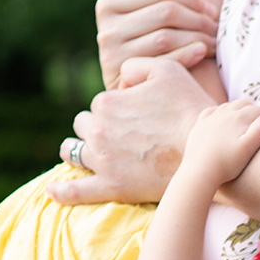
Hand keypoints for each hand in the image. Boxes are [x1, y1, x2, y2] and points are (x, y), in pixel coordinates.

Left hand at [48, 56, 213, 206]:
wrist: (208, 149)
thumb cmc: (191, 108)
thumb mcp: (167, 70)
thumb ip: (135, 67)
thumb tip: (120, 82)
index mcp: (108, 103)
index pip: (100, 103)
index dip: (117, 107)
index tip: (136, 114)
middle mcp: (98, 131)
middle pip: (84, 125)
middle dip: (95, 126)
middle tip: (118, 134)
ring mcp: (102, 161)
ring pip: (73, 152)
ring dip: (76, 149)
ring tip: (81, 152)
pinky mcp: (110, 187)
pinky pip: (75, 191)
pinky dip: (61, 191)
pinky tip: (52, 190)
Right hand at [95, 0, 217, 88]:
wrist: (130, 77)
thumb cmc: (138, 31)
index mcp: (107, 4)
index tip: (211, 8)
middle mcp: (105, 30)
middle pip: (166, 12)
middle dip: (199, 18)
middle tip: (217, 26)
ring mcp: (113, 57)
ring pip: (166, 37)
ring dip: (198, 37)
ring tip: (214, 40)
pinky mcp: (124, 80)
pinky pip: (163, 62)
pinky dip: (187, 55)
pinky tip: (202, 52)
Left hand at [182, 100, 259, 186]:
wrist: (199, 172)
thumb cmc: (227, 163)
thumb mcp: (248, 149)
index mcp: (238, 117)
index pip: (258, 110)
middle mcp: (224, 113)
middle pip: (244, 103)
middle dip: (252, 112)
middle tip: (254, 127)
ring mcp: (210, 118)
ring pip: (228, 106)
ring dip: (236, 111)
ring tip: (240, 126)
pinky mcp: (199, 125)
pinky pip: (211, 111)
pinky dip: (218, 113)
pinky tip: (221, 122)